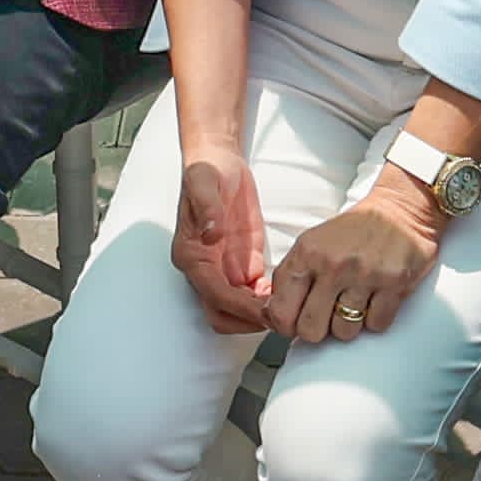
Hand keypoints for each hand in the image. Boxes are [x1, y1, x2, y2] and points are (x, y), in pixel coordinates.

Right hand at [170, 150, 275, 334]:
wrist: (217, 160)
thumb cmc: (207, 169)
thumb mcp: (204, 181)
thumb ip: (207, 208)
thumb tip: (211, 235)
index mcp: (191, 254)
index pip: (214, 294)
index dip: (239, 307)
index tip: (264, 311)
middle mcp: (205, 268)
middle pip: (221, 313)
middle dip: (248, 320)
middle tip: (280, 315)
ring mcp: (224, 268)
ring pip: (239, 310)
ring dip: (261, 313)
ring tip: (289, 305)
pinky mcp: (244, 263)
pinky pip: (255, 293)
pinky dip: (269, 299)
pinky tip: (289, 290)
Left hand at [264, 160, 448, 343]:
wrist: (400, 210)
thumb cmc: (353, 232)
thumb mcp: (311, 244)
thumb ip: (290, 278)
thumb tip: (271, 316)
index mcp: (306, 254)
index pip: (281, 311)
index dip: (286, 327)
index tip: (295, 324)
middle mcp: (332, 264)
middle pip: (311, 330)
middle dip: (319, 330)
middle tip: (327, 316)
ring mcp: (364, 275)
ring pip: (344, 332)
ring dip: (349, 324)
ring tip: (354, 303)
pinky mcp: (394, 284)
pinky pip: (376, 325)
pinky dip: (376, 318)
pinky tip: (375, 300)